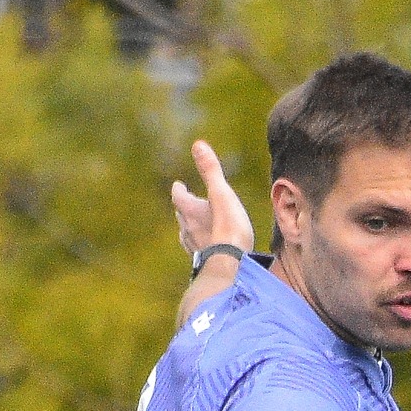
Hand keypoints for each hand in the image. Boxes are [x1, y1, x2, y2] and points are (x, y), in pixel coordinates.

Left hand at [171, 139, 255, 258]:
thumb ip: (210, 170)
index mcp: (190, 210)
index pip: (178, 196)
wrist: (232, 266)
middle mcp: (187, 229)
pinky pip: (197, 251)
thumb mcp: (221, 194)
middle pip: (181, 215)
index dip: (179, 189)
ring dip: (189, 228)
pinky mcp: (204, 263)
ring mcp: (194, 248)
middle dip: (184, 208)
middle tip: (188, 203)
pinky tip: (206, 248)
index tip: (179, 185)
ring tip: (195, 226)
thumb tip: (198, 144)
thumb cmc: (228, 228)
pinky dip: (200, 245)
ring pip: (186, 235)